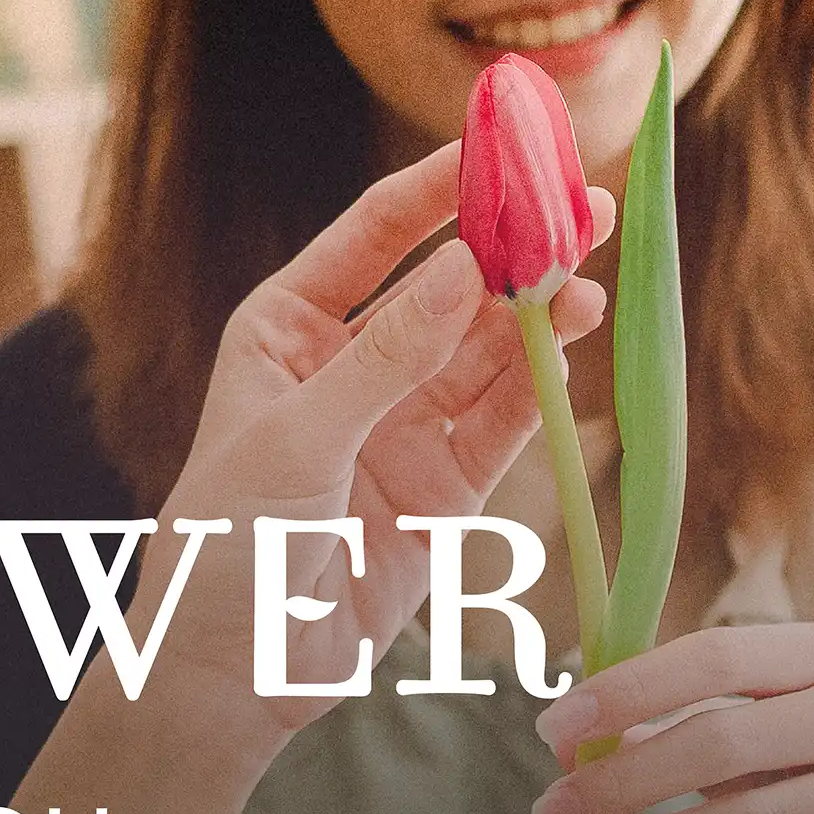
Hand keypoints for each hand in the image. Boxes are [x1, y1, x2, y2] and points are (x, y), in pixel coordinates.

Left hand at [150, 143, 610, 747]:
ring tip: (590, 285)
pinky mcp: (444, 488)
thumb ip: (386, 364)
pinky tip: (571, 350)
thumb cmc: (223, 547)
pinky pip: (504, 422)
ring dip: (539, 316)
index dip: (442, 186)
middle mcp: (347, 365)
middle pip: (448, 286)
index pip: (374, 234)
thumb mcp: (296, 444)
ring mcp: (400, 424)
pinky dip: (540, 389)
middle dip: (515, 246)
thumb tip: (464, 270)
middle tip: (588, 207)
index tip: (506, 142)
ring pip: (487, 351)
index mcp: (284, 329)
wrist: (230, 671)